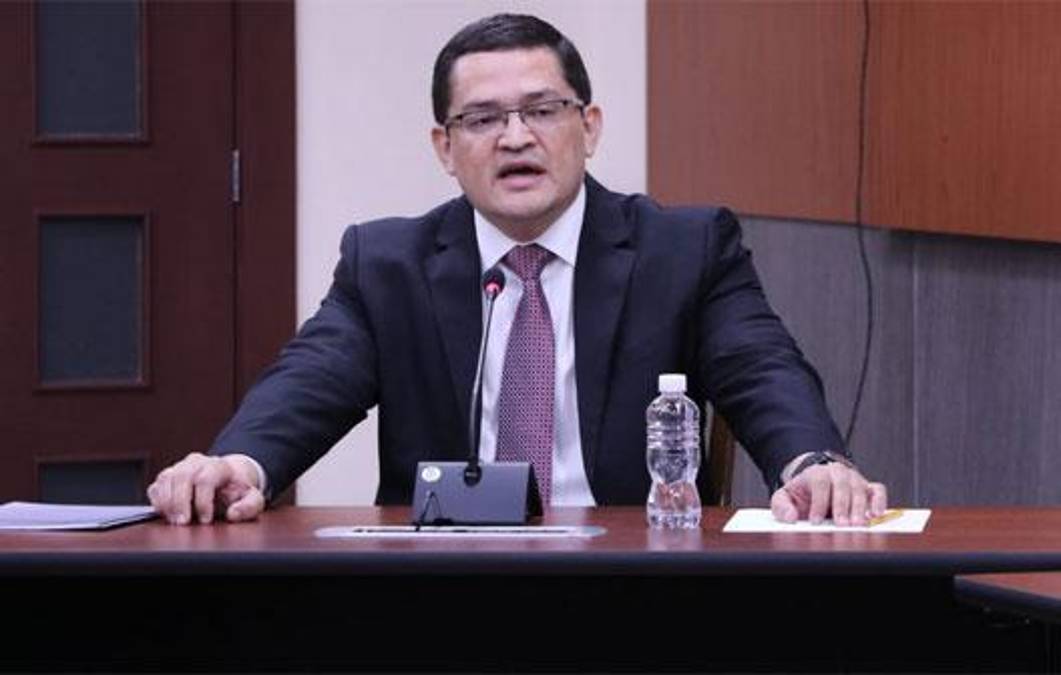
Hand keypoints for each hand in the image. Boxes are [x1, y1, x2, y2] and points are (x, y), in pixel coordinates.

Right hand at [147, 452, 264, 524]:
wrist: (227, 479)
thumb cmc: (237, 490)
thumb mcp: (252, 498)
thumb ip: (250, 506)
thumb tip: (233, 514)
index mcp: (218, 466)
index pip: (205, 479)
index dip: (203, 501)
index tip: (206, 520)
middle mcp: (197, 462)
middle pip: (182, 476)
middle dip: (180, 502)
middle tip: (183, 523)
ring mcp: (180, 468)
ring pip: (166, 479)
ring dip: (167, 503)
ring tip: (175, 521)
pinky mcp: (167, 477)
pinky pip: (155, 486)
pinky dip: (158, 501)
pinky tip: (167, 513)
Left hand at [770, 463, 886, 526]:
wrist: (815, 485)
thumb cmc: (802, 493)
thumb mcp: (784, 497)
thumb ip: (781, 506)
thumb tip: (789, 516)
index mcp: (816, 473)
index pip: (820, 483)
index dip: (819, 502)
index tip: (816, 520)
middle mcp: (837, 473)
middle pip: (842, 486)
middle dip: (842, 507)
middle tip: (841, 525)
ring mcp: (854, 479)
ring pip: (860, 489)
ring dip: (860, 508)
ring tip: (858, 525)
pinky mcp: (867, 488)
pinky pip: (877, 491)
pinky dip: (879, 501)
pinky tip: (875, 514)